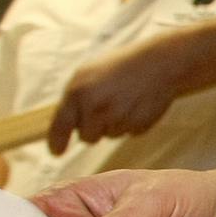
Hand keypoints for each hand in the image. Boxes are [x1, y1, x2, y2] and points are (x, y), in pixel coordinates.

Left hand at [47, 34, 196, 153]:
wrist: (158, 63)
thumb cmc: (119, 66)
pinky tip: (137, 105)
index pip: (60, 127)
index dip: (56, 142)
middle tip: (105, 108)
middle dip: (93, 128)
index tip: (57, 152)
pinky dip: (131, 122)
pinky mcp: (138, 125)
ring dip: (114, 124)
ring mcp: (118, 118)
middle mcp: (96, 108)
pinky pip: (129, 133)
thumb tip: (65, 124)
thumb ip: (73, 99)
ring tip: (125, 101)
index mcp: (78, 93)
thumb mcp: (87, 75)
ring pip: (110, 135)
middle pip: (87, 137)